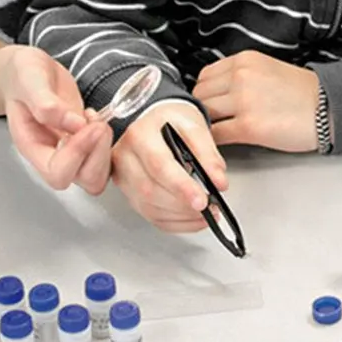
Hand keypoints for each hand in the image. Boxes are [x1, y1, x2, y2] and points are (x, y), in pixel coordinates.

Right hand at [0, 45, 112, 194]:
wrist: (27, 73)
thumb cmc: (22, 76)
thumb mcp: (28, 79)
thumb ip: (45, 102)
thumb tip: (74, 123)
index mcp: (33, 146)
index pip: (58, 172)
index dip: (77, 153)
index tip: (85, 122)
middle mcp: (53, 155)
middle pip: (84, 179)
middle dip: (99, 153)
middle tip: (98, 123)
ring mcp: (72, 151)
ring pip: (99, 173)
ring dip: (106, 149)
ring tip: (96, 120)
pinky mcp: (87, 141)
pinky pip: (105, 157)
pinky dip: (109, 141)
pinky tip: (97, 118)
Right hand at [111, 101, 227, 232]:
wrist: (152, 120)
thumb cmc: (171, 120)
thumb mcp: (193, 125)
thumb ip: (207, 153)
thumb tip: (218, 181)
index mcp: (140, 135)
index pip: (159, 165)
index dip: (181, 186)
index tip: (202, 200)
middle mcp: (125, 157)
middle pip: (150, 191)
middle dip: (183, 205)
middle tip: (210, 207)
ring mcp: (123, 178)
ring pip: (149, 207)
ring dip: (181, 216)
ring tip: (207, 213)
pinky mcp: (128, 193)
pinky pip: (150, 216)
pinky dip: (175, 222)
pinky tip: (193, 218)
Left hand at [193, 51, 319, 151]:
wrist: (329, 108)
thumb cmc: (304, 93)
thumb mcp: (268, 70)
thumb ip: (241, 76)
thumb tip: (217, 94)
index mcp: (245, 60)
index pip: (205, 77)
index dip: (205, 94)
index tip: (210, 105)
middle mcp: (241, 76)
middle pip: (200, 95)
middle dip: (203, 110)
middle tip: (212, 123)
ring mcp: (243, 101)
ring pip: (203, 115)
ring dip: (206, 127)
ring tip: (216, 134)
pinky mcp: (248, 126)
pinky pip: (216, 135)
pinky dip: (213, 142)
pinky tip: (221, 145)